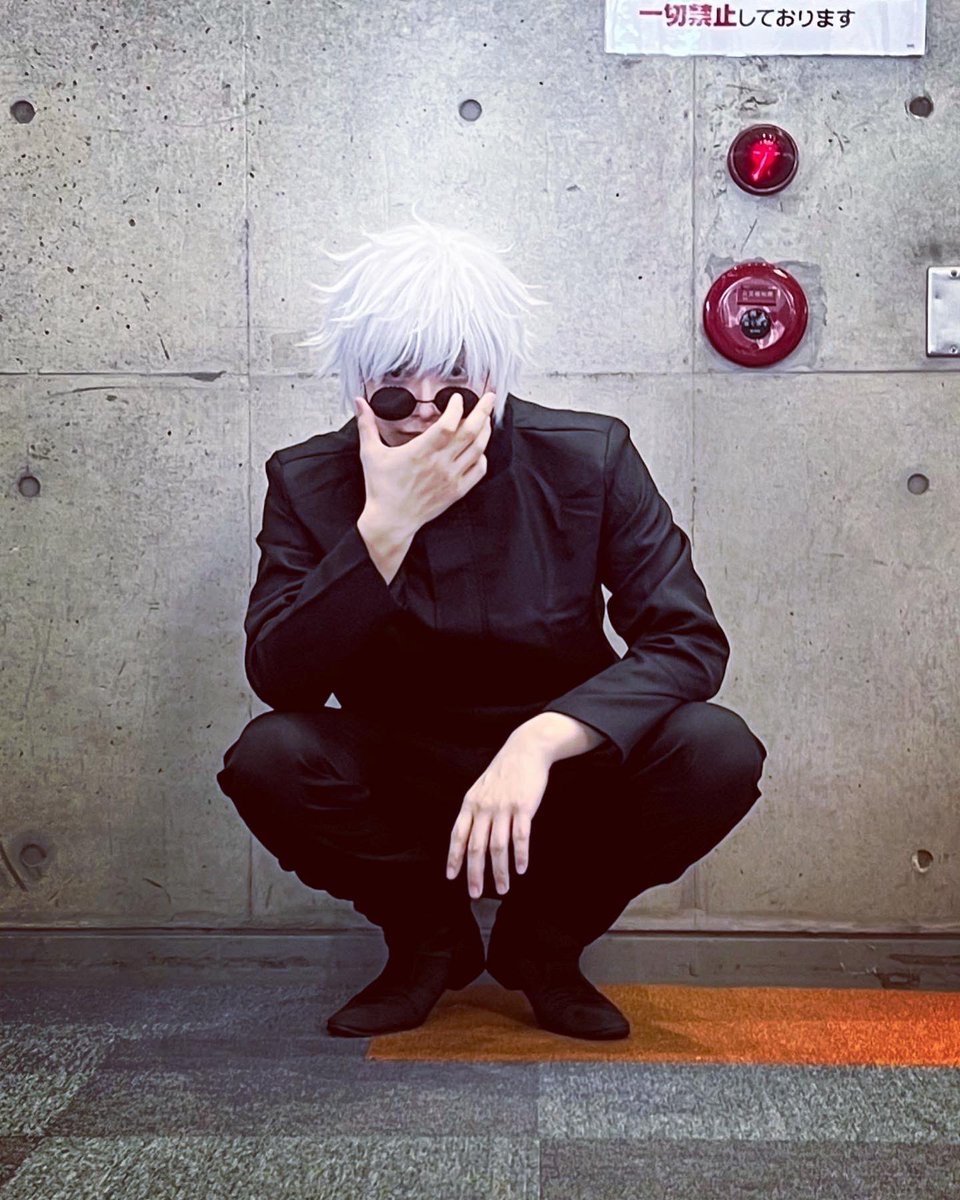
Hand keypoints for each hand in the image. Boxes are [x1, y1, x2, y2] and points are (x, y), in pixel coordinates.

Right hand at [354, 390, 495, 532]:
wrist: (391, 521)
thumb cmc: (380, 488)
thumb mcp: (370, 453)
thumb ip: (366, 425)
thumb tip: (359, 401)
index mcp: (420, 451)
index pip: (448, 424)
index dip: (456, 407)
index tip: (456, 397)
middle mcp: (440, 463)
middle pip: (470, 432)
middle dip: (483, 411)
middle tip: (490, 397)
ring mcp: (451, 478)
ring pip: (478, 449)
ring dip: (485, 431)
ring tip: (486, 418)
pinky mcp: (456, 491)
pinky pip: (478, 470)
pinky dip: (482, 456)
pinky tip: (479, 448)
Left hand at [445, 740, 551, 897]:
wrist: (526, 749)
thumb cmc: (504, 772)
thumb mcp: (481, 788)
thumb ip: (474, 811)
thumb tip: (468, 839)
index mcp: (471, 803)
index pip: (458, 835)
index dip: (454, 858)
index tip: (452, 878)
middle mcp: (484, 807)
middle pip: (475, 847)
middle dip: (474, 873)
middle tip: (476, 893)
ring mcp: (503, 807)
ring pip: (497, 846)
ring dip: (499, 871)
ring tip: (503, 888)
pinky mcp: (523, 806)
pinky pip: (520, 837)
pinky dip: (520, 855)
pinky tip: (521, 868)